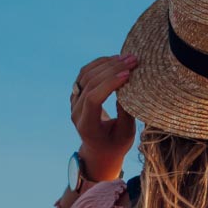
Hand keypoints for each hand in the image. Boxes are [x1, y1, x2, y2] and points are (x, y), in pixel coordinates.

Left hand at [69, 52, 139, 180]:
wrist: (99, 150)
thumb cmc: (116, 144)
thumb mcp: (125, 134)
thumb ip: (126, 113)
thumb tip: (129, 88)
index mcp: (86, 126)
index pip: (93, 99)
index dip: (109, 84)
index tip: (128, 75)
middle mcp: (76, 112)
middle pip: (89, 83)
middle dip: (112, 69)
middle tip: (133, 60)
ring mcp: (74, 101)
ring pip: (85, 75)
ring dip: (106, 63)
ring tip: (126, 57)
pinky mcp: (77, 94)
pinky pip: (84, 74)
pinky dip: (100, 64)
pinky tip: (115, 59)